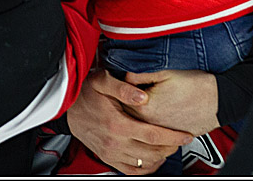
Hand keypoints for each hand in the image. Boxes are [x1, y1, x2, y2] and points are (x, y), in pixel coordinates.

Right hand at [66, 69, 192, 174]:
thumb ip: (123, 87)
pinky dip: (145, 168)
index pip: (153, 135)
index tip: (186, 135)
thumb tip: (143, 96)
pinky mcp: (107, 157)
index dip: (173, 137)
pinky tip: (153, 158)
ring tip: (169, 146)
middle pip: (152, 152)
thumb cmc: (85, 93)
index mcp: (117, 124)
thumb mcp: (102, 81)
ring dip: (160, 157)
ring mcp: (111, 152)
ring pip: (144, 163)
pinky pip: (131, 171)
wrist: (67, 108)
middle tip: (180, 139)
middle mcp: (115, 142)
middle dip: (171, 147)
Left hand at [125, 69, 219, 137]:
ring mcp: (160, 132)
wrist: (219, 100)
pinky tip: (157, 113)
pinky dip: (151, 125)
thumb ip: (139, 74)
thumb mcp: (165, 72)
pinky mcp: (170, 136)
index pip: (120, 100)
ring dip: (137, 116)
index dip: (120, 90)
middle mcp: (150, 124)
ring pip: (139, 126)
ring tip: (145, 103)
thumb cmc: (195, 85)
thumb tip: (124, 76)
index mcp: (145, 107)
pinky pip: (154, 133)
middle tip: (131, 93)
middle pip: (127, 115)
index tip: (122, 83)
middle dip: (126, 104)